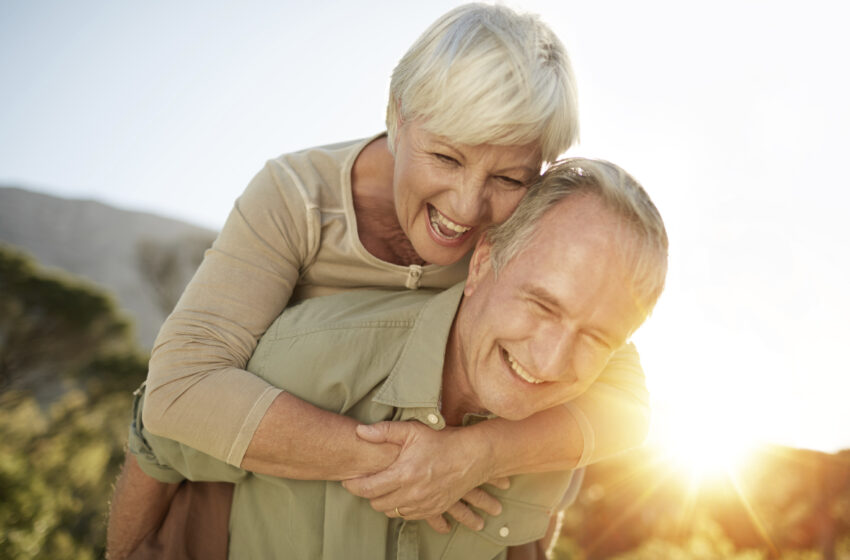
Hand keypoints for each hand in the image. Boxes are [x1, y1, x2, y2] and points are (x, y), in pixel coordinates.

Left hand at [341, 421, 509, 530]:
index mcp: (404, 474)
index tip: (348, 480)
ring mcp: (423, 504)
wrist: (472, 457)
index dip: (353, 486)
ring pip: (391, 512)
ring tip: (383, 487)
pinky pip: (407, 516)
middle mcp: (412, 493)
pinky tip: (399, 494)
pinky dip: (400, 507)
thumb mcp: (412, 431)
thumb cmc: (441, 441)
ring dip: (383, 502)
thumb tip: (359, 432)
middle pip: (376, 503)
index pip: (368, 489)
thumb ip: (384, 431)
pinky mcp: (432, 510)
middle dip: (368, 493)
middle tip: (366, 482)